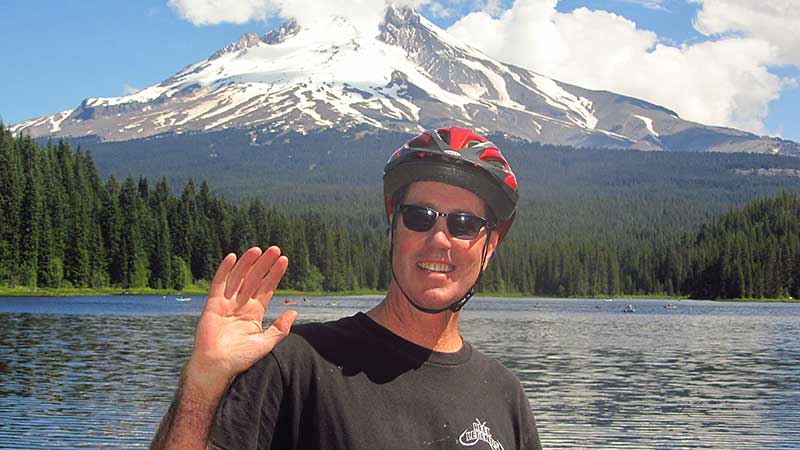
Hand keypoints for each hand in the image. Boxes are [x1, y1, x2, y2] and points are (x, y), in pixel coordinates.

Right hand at [185, 246, 296, 394]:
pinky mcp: (213, 305)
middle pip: (254, 279)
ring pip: (238, 278)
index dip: (274, 274)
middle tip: (275, 249)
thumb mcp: (265, 343)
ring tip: (258, 249)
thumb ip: (279, 328)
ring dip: (248, 263)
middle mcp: (240, 305)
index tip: (284, 260)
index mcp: (253, 313)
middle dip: (264, 264)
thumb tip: (294, 312)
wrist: (217, 367)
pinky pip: (219, 284)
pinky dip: (224, 270)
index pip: (266, 288)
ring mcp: (226, 303)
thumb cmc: (240, 359)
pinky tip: (233, 257)